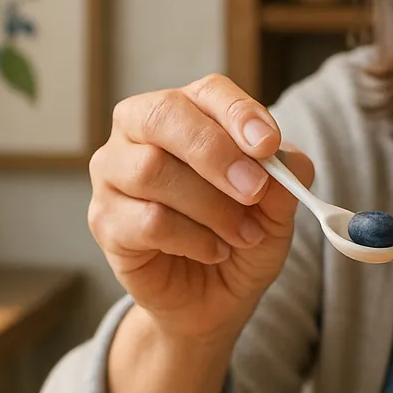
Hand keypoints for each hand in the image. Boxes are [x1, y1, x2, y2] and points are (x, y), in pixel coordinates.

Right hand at [88, 73, 314, 343]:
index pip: (207, 92)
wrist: (212, 300)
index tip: (269, 145)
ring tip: (243, 235)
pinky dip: (192, 239)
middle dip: (215, 152)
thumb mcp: (276, 212)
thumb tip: (288, 161)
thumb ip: (285, 182)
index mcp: (186, 113)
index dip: (238, 113)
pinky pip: (147, 220)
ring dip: (210, 206)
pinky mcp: (105, 221)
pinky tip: (214, 251)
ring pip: (152, 170)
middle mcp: (139, 133)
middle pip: (163, 116)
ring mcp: (113, 175)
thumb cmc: (238, 239)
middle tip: (255, 189)